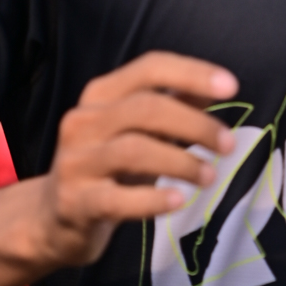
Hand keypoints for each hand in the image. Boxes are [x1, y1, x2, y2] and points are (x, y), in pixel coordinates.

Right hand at [33, 52, 237, 271]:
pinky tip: (178, 200)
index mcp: (101, 95)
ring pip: (134, 151)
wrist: (54, 217)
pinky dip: (152, 199)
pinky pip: (117, 199)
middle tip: (228, 145)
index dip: (192, 73)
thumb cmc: (108, 167)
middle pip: (146, 108)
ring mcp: (75, 162)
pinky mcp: (75, 202)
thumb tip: (218, 85)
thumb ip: (174, 106)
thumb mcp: (138, 131)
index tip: (232, 86)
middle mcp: (83, 121)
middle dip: (195, 124)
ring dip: (181, 163)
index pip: (149, 68)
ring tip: (209, 176)